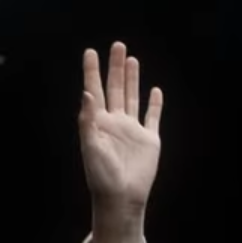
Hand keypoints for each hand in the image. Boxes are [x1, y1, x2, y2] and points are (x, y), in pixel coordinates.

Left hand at [78, 42, 163, 215]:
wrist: (121, 197)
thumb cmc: (101, 176)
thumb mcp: (90, 146)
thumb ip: (88, 120)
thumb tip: (87, 93)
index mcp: (98, 123)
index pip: (94, 91)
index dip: (92, 72)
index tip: (90, 52)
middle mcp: (115, 123)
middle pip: (115, 88)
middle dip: (115, 67)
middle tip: (117, 45)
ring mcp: (132, 130)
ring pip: (132, 97)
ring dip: (132, 78)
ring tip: (131, 59)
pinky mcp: (149, 139)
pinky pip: (152, 117)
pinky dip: (155, 103)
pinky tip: (155, 91)